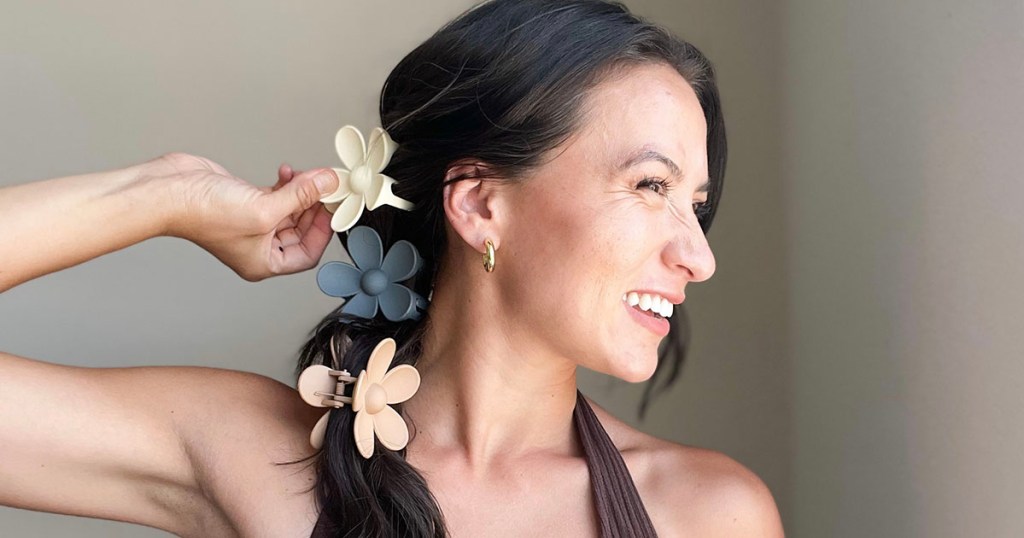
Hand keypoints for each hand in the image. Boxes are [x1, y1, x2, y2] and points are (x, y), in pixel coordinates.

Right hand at [149, 153, 339, 280]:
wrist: (168, 191)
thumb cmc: (204, 213)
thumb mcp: (264, 208)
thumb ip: (300, 196)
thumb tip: (328, 182)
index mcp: (264, 262)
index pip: (308, 253)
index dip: (324, 231)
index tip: (334, 207)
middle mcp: (259, 246)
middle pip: (302, 229)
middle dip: (315, 206)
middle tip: (327, 186)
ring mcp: (253, 222)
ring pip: (291, 209)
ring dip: (302, 191)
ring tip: (308, 175)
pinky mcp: (246, 200)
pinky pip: (277, 195)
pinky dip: (287, 183)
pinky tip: (288, 171)